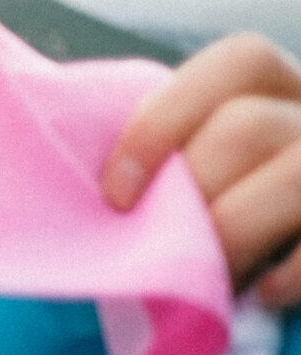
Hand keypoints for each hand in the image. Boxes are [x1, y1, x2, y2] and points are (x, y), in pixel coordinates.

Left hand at [104, 32, 300, 308]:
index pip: (240, 61)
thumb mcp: (196, 171)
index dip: (166, 120)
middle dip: (190, 191)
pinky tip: (262, 293)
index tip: (115, 194)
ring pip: (293, 176)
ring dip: (230, 234)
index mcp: (277, 92)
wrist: (285, 266)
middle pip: (248, 126)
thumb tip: (75, 187)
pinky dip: (292, 272)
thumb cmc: (215, 218)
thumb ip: (164, 160)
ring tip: (205, 279)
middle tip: (160, 247)